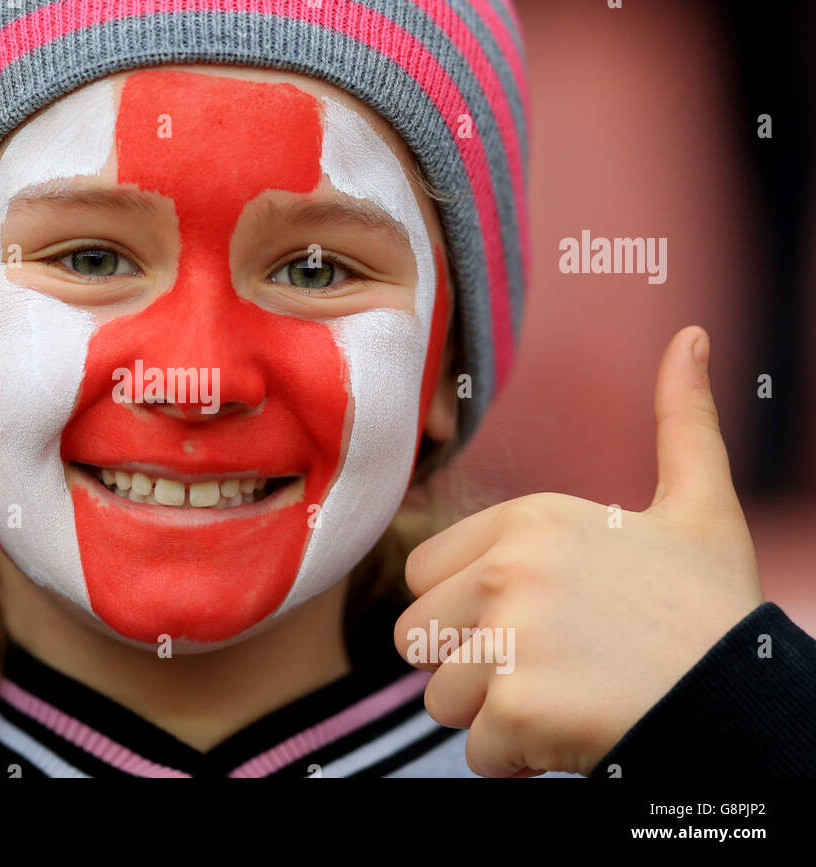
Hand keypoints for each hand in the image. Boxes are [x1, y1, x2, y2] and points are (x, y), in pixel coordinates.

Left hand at [393, 326, 763, 776]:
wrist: (749, 700)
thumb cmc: (712, 609)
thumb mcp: (698, 506)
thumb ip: (682, 421)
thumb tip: (690, 336)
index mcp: (525, 520)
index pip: (420, 577)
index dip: (466, 611)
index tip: (533, 622)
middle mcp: (504, 568)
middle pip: (414, 638)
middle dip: (466, 665)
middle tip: (544, 667)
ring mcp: (507, 637)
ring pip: (439, 699)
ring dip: (492, 715)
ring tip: (565, 696)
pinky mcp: (516, 707)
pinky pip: (474, 752)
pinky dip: (518, 759)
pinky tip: (572, 733)